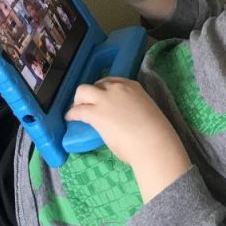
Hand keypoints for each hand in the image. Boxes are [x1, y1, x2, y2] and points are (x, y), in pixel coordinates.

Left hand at [64, 77, 190, 199]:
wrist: (153, 143)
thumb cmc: (155, 133)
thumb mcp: (144, 111)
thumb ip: (131, 107)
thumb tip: (121, 117)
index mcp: (133, 86)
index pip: (112, 82)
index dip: (103, 90)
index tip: (102, 98)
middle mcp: (117, 88)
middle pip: (96, 84)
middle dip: (90, 94)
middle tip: (88, 105)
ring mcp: (105, 99)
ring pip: (82, 91)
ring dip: (78, 100)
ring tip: (76, 110)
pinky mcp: (95, 113)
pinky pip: (78, 110)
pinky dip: (72, 114)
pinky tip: (70, 119)